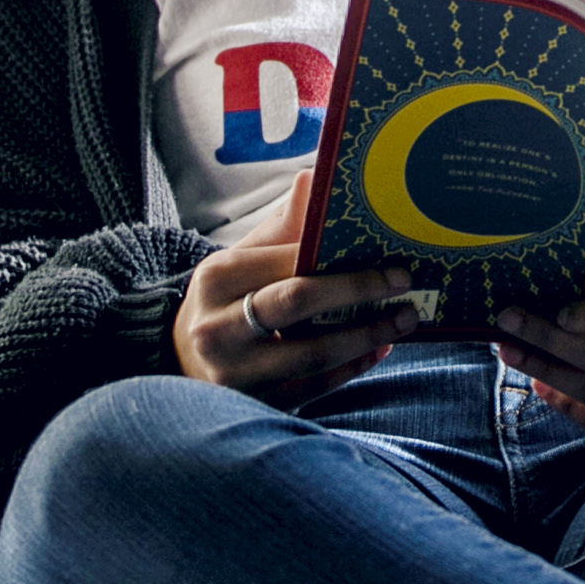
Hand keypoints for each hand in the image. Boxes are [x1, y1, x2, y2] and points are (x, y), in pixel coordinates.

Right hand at [176, 188, 419, 398]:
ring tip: (404, 319)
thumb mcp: (241, 257)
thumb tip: (314, 179)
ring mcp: (234, 373)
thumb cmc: (225, 298)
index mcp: (217, 278)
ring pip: (311, 355)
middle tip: (403, 282)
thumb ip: (282, 225)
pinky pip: (313, 388)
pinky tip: (379, 349)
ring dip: (365, 337)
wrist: (180, 358)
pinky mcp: (254, 404)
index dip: (340, 259)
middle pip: (298, 303)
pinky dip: (351, 368)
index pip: (287, 263)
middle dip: (358, 290)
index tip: (388, 257)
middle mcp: (218, 328)